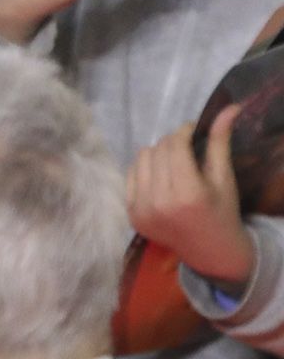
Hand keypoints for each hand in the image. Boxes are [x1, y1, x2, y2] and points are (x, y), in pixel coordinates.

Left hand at [128, 105, 254, 288]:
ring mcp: (140, 210)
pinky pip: (130, 176)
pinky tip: (160, 175)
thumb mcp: (224, 178)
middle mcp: (159, 202)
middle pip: (157, 150)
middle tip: (186, 146)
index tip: (194, 130)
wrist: (209, 251)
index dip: (184, 131)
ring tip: (174, 161)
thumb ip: (220, 143)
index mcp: (187, 193)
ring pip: (141, 159)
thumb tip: (228, 108)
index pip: (175, 145)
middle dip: (172, 142)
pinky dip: (144, 169)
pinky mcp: (130, 214)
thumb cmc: (222, 212)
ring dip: (156, 153)